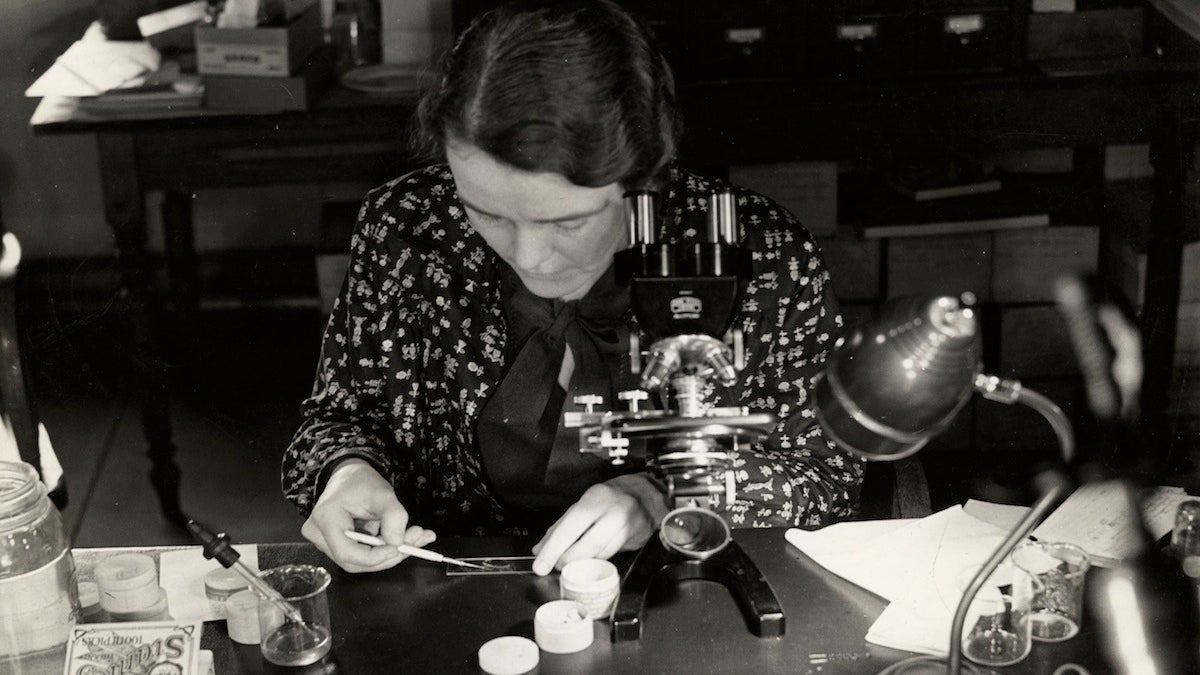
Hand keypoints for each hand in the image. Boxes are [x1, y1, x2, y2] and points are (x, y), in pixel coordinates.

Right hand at [300, 459, 435, 572]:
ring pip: (359, 561)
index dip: (374, 557)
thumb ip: (393, 516)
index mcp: (326, 518)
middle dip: (387, 557)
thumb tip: (398, 543)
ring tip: (415, 537)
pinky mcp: (335, 546)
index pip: (347, 552)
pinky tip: (404, 539)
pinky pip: (361, 556)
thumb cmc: (361, 482)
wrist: (349, 476)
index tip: (399, 548)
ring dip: (389, 555)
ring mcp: (324, 542)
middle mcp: (319, 534)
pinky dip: (384, 551)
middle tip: (416, 543)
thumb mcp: (382, 492)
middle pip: (354, 561)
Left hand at [531, 474, 665, 575]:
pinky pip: (610, 557)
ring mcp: (627, 528)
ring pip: (598, 556)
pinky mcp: (635, 541)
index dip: (552, 550)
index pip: (569, 528)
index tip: (540, 566)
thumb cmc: (611, 498)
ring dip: (581, 564)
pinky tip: (589, 560)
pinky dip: (595, 561)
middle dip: (567, 560)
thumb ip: (560, 527)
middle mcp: (613, 513)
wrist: (647, 495)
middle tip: (556, 565)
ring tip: (571, 563)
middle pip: (585, 547)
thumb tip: (540, 549)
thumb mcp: (584, 504)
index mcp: (595, 499)